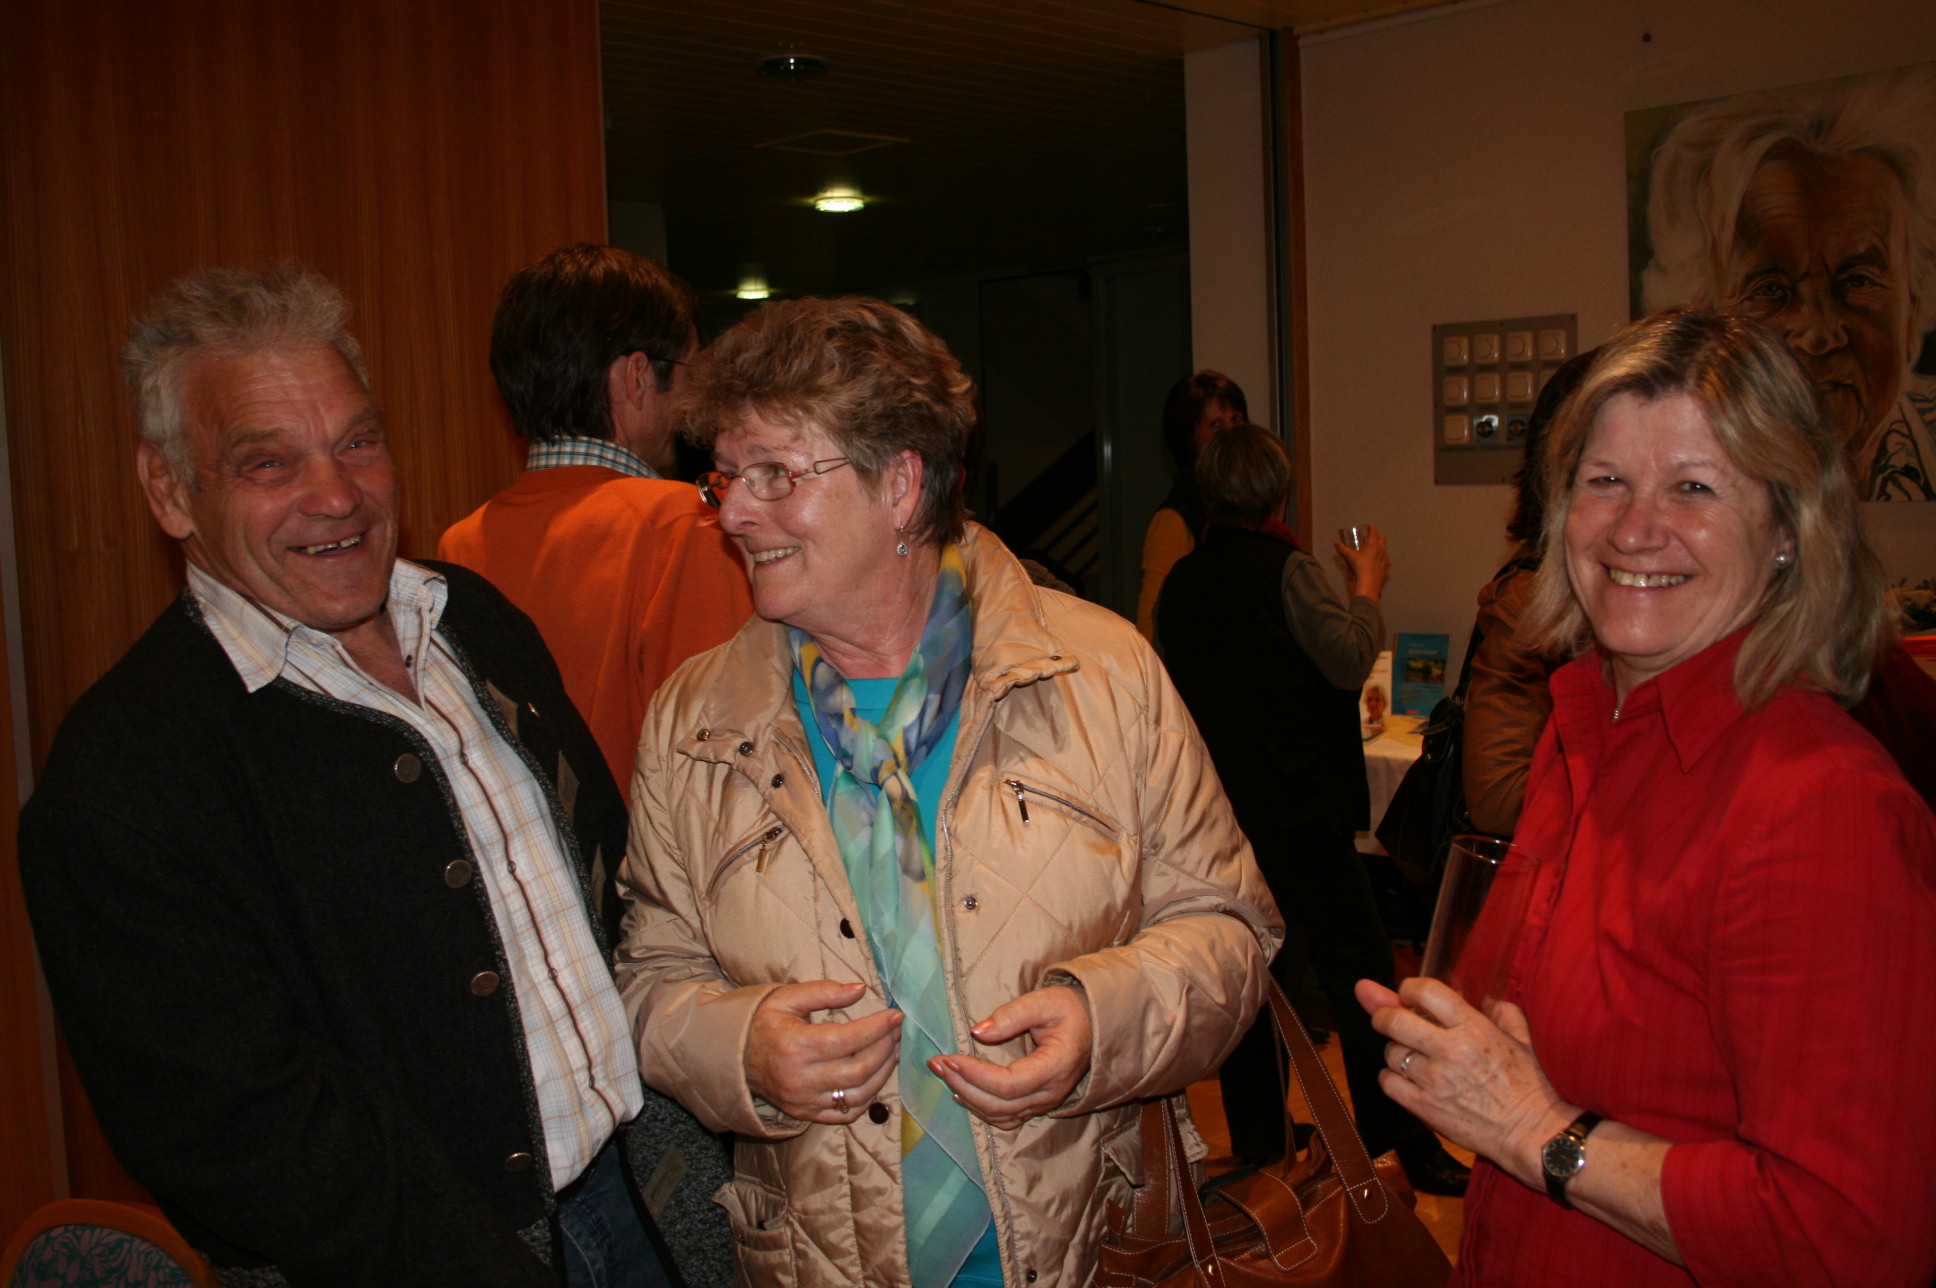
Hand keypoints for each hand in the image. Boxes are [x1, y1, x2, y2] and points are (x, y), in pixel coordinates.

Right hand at [745, 980, 901, 1124]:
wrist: (734, 1057)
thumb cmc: (764, 1022)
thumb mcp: (787, 997)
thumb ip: (825, 991)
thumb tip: (861, 989)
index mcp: (795, 1046)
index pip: (847, 1040)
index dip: (877, 1028)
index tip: (895, 1015)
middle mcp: (800, 1079)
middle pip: (858, 1069)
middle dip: (885, 1048)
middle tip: (897, 1031)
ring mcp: (804, 1101)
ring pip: (858, 1094)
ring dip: (884, 1073)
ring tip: (893, 1051)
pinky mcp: (807, 1114)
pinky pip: (847, 1113)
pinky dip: (868, 1096)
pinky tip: (877, 1076)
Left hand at [929, 985, 1092, 1130]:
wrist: (1095, 1025)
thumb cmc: (1071, 1010)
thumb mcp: (1045, 1002)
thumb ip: (1012, 1015)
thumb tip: (977, 1032)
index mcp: (1055, 1067)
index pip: (1008, 1083)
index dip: (975, 1074)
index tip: (949, 1057)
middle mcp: (1050, 1093)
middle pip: (999, 1104)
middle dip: (962, 1084)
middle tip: (936, 1062)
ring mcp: (1045, 1103)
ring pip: (999, 1115)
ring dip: (967, 1097)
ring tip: (943, 1073)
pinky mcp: (1038, 1104)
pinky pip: (1006, 1117)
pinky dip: (981, 1109)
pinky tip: (962, 1093)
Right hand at [1336, 526, 1390, 601]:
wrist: (1369, 580)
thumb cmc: (1359, 565)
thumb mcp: (1349, 556)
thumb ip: (1342, 548)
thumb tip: (1336, 544)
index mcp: (1372, 543)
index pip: (1374, 530)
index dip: (1371, 528)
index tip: (1368, 528)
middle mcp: (1381, 547)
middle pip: (1382, 537)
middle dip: (1377, 535)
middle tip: (1370, 538)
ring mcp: (1386, 556)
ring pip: (1385, 547)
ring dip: (1380, 547)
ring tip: (1372, 551)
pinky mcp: (1388, 565)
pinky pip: (1386, 558)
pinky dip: (1381, 557)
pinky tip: (1376, 562)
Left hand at [1355, 976, 1571, 1184]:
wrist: (1534, 1134)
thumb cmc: (1533, 1088)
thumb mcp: (1524, 1042)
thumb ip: (1505, 1014)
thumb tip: (1489, 1000)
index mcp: (1474, 1028)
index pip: (1426, 992)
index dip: (1408, 988)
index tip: (1406, 993)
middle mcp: (1450, 1050)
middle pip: (1393, 1020)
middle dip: (1383, 1015)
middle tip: (1386, 1018)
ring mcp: (1435, 1080)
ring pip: (1391, 1053)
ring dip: (1395, 1051)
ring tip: (1411, 1057)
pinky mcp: (1425, 1108)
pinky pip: (1388, 1083)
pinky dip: (1391, 1078)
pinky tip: (1406, 1079)